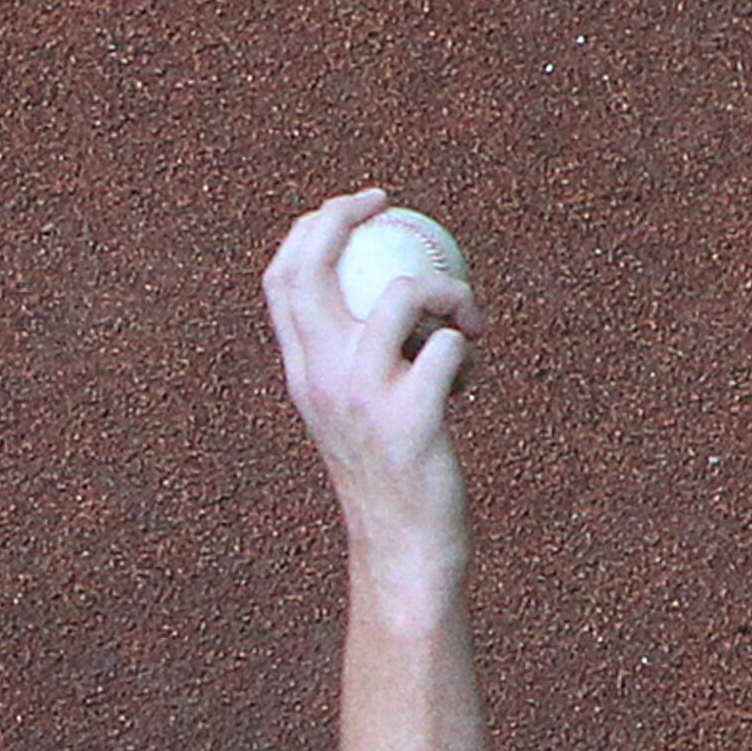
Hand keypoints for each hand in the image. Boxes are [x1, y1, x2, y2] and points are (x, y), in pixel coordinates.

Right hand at [263, 188, 479, 601]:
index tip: (354, 208)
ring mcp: (363, 398)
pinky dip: (467, 346)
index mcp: (302, 373)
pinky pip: (448, 346)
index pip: (283, 278)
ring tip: (463, 319)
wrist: (400, 545)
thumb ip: (351, 355)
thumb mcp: (351, 408)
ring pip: (401, 294)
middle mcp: (321, 379)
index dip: (312, 227)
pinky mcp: (412, 418)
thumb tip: (382, 291)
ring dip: (446, 288)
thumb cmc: (386, 472)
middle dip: (346, 216)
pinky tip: (469, 377)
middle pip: (314, 268)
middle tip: (388, 205)